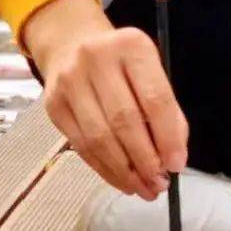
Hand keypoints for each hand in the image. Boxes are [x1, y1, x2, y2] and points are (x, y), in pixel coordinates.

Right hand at [23, 0, 188, 199]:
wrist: (72, 43)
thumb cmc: (121, 63)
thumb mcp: (149, 71)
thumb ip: (167, 110)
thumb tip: (174, 158)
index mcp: (132, 45)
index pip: (155, 98)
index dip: (167, 136)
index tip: (177, 164)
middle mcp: (97, 58)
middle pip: (124, 120)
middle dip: (145, 160)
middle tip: (159, 184)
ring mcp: (70, 81)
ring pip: (99, 138)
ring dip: (124, 171)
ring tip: (143, 188)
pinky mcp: (53, 104)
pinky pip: (81, 145)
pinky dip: (103, 168)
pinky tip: (120, 179)